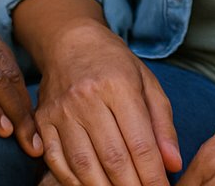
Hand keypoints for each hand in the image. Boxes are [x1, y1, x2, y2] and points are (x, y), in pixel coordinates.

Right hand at [36, 21, 181, 185]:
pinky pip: (56, 161)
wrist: (69, 42)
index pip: (140, 143)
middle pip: (113, 159)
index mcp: (118, 86)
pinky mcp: (42, 120)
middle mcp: (87, 98)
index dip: (153, 175)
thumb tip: (172, 164)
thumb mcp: (147, 84)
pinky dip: (73, 182)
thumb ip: (163, 125)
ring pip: (84, 165)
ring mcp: (61, 111)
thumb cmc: (114, 64)